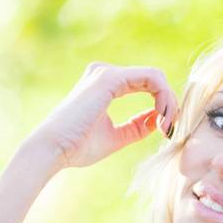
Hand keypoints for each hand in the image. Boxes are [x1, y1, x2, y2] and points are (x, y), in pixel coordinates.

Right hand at [27, 61, 180, 171]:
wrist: (53, 149)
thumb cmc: (77, 147)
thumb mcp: (116, 137)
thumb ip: (137, 126)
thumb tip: (159, 120)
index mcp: (105, 84)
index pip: (146, 84)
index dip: (163, 105)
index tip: (166, 131)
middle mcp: (105, 72)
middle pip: (154, 79)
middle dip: (169, 104)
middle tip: (169, 130)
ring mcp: (107, 72)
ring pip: (156, 77)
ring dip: (168, 103)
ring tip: (166, 127)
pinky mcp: (110, 78)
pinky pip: (152, 78)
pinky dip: (163, 98)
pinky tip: (161, 120)